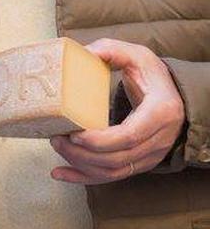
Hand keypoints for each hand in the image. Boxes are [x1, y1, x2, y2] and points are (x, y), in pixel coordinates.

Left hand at [49, 38, 184, 183]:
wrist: (171, 94)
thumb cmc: (151, 75)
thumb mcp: (137, 56)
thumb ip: (111, 50)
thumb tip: (83, 52)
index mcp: (160, 112)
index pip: (129, 136)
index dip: (100, 140)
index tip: (74, 134)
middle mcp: (160, 138)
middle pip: (118, 157)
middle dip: (82, 153)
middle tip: (56, 138)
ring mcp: (151, 153)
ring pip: (114, 170)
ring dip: (81, 164)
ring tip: (57, 147)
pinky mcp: (140, 162)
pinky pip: (112, 176)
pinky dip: (84, 178)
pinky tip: (60, 173)